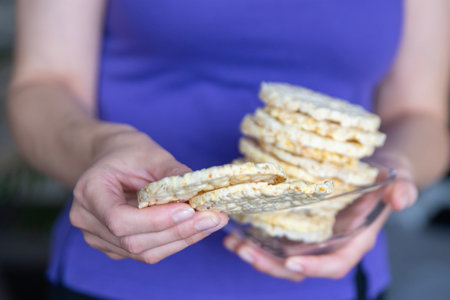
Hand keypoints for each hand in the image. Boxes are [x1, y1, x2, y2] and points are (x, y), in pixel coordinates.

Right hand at [70, 125, 228, 262]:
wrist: (112, 158)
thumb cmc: (129, 152)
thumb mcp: (151, 154)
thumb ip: (173, 175)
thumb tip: (202, 195)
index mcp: (89, 191)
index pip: (119, 219)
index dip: (155, 220)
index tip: (189, 210)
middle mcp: (88, 220)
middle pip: (134, 241)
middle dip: (178, 231)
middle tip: (213, 218)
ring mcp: (100, 237)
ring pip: (144, 252)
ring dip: (183, 239)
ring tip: (212, 222)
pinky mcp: (116, 246)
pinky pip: (148, 252)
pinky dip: (176, 241)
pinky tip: (197, 227)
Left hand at [224, 153, 416, 280]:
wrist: (373, 164)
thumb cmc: (385, 172)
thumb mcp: (397, 176)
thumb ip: (401, 188)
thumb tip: (401, 199)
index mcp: (354, 239)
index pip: (336, 263)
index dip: (315, 267)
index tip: (291, 261)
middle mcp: (330, 242)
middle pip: (300, 266)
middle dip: (271, 264)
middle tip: (244, 251)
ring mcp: (313, 234)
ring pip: (283, 255)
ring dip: (257, 253)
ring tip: (232, 243)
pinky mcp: (299, 222)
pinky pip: (276, 236)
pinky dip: (256, 237)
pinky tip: (237, 229)